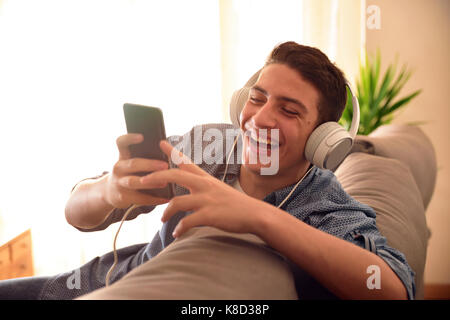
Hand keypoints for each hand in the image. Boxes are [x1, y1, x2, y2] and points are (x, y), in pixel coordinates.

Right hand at [103, 133, 170, 208]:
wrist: (109, 192)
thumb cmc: (128, 174)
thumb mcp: (130, 163)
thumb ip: (143, 157)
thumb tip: (168, 150)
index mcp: (123, 156)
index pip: (121, 143)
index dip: (129, 139)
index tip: (141, 136)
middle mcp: (119, 168)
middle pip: (133, 164)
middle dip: (150, 165)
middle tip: (165, 165)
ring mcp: (119, 183)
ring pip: (134, 182)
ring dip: (151, 183)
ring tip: (165, 183)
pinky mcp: (122, 197)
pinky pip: (139, 198)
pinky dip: (154, 199)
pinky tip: (166, 199)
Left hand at [140, 140, 271, 237]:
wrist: (255, 214)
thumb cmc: (236, 204)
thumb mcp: (219, 189)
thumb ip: (203, 186)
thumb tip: (189, 187)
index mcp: (206, 179)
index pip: (187, 162)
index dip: (172, 151)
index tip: (160, 142)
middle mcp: (205, 186)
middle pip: (175, 175)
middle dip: (156, 177)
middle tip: (142, 180)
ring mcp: (207, 200)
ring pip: (177, 202)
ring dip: (166, 211)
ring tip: (162, 219)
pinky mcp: (210, 215)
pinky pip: (187, 221)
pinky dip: (180, 228)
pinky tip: (177, 233)